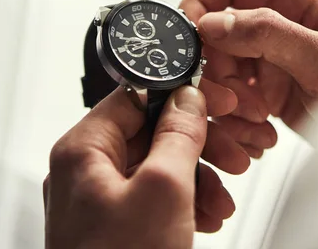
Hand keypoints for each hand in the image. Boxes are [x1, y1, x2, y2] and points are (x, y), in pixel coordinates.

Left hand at [44, 86, 237, 247]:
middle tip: (233, 156)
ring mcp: (101, 198)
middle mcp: (87, 170)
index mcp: (84, 150)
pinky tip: (207, 217)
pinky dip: (185, 201)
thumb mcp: (164, 189)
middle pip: (152, 132)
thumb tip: (188, 98)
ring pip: (159, 165)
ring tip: (222, 201)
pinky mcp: (116, 222)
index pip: (135, 96)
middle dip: (199, 146)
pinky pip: (155, 195)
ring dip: (199, 178)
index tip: (216, 102)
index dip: (180, 96)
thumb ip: (178, 134)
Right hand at [180, 0, 317, 150]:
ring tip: (256, 123)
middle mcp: (277, 27)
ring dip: (227, 103)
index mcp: (293, 1)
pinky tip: (261, 135)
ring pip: (218, 73)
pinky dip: (236, 122)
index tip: (188, 40)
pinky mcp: (266, 93)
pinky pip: (230, 101)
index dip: (199, 6)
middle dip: (215, 70)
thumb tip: (212, 22)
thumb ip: (269, 33)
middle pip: (215, 36)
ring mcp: (269, 61)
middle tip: (231, 100)